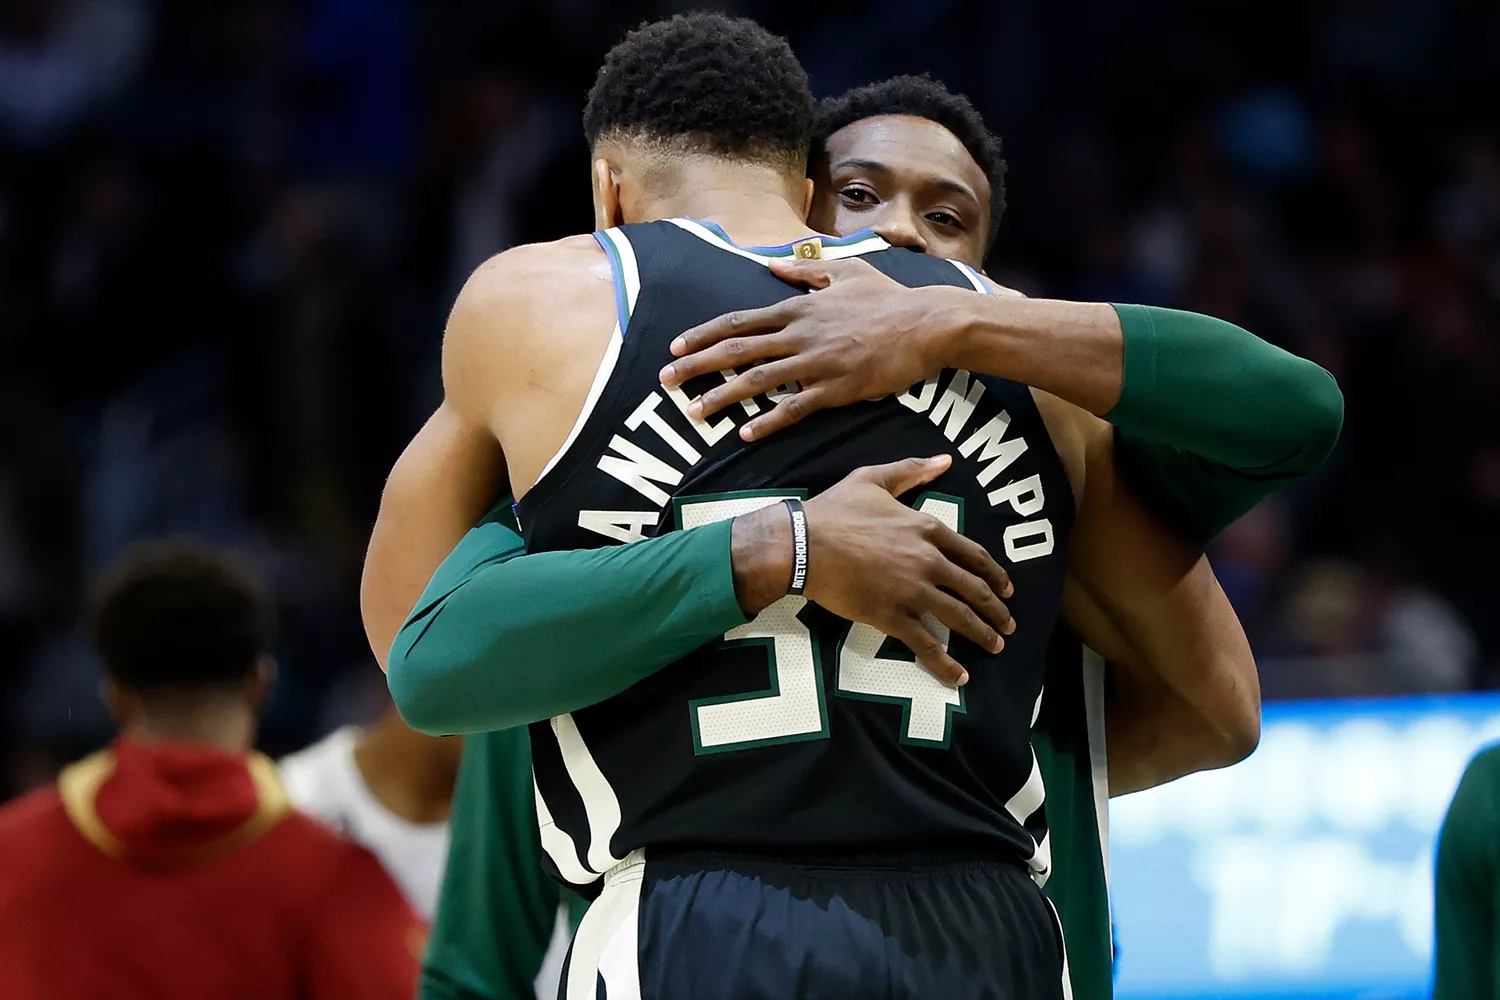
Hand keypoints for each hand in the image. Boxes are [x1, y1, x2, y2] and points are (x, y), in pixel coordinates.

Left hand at [659, 257, 967, 440]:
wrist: (927, 325)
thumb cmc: (889, 298)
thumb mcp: (846, 272)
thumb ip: (805, 270)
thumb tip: (772, 264)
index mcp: (798, 307)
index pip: (739, 321)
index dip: (703, 334)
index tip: (676, 346)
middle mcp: (800, 334)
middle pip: (736, 350)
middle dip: (695, 365)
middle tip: (664, 380)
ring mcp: (816, 363)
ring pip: (757, 381)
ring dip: (721, 397)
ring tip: (694, 411)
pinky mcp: (836, 389)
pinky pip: (793, 408)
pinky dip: (768, 422)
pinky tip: (745, 434)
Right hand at [802, 455, 1013, 684]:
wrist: (802, 545)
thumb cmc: (834, 510)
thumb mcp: (873, 479)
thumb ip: (912, 469)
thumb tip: (945, 460)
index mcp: (927, 529)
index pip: (973, 555)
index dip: (994, 574)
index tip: (1007, 589)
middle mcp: (928, 561)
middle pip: (974, 589)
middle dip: (996, 609)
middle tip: (1008, 623)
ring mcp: (912, 592)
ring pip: (959, 617)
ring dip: (982, 634)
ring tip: (996, 646)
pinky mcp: (892, 617)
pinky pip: (926, 644)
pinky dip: (945, 663)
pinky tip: (960, 677)